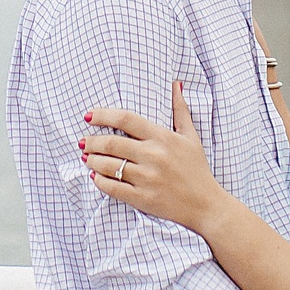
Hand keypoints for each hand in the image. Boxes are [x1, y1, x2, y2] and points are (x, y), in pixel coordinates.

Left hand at [81, 84, 232, 236]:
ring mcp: (147, 178)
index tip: (89, 116)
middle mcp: (153, 156)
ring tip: (86, 157)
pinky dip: (99, 181)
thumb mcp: (191, 136)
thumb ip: (180, 109)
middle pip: (112, 143)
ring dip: (92, 160)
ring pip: (108, 165)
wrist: (206, 205)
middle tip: (83, 141)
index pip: (126, 119)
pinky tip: (95, 176)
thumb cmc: (197, 169)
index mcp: (163, 137)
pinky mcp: (143, 198)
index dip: (103, 115)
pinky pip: (112, 187)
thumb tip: (176, 83)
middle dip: (92, 141)